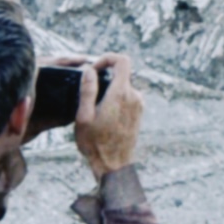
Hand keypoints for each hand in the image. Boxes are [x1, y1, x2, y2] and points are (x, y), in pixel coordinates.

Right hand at [72, 53, 142, 176]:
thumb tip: (89, 70)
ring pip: (124, 85)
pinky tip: (103, 115)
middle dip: (105, 76)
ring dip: (109, 88)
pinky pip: (127, 96)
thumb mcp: (84, 116)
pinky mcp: (139, 112)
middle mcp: (135, 96)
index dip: (107, 59)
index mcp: (121, 94)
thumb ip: (88, 90)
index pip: (122, 60)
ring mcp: (139, 105)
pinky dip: (115, 98)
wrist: (113, 165)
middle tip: (89, 91)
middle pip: (122, 72)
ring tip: (94, 107)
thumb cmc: (95, 143)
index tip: (94, 70)